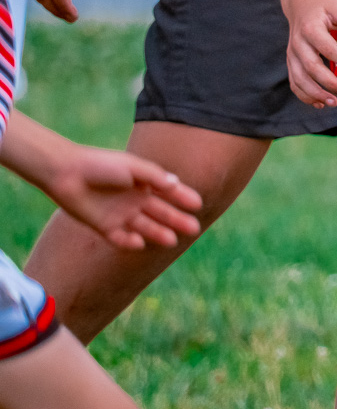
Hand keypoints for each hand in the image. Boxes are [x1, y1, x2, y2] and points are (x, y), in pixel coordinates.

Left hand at [45, 141, 204, 249]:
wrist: (66, 173)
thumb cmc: (102, 165)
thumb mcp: (133, 167)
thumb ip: (155, 177)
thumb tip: (176, 184)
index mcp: (144, 183)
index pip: (169, 192)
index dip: (184, 198)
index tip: (198, 204)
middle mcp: (135, 199)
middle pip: (161, 213)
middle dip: (177, 220)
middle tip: (194, 229)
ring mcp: (120, 214)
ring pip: (144, 227)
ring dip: (158, 234)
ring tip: (173, 241)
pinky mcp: (103, 226)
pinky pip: (120, 238)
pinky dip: (129, 242)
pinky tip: (140, 243)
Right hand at [285, 0, 336, 107]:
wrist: (299, 4)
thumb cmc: (323, 7)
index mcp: (310, 29)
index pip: (327, 48)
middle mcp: (297, 44)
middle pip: (311, 67)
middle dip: (329, 83)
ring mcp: (291, 54)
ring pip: (299, 79)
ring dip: (316, 94)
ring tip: (334, 103)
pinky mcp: (290, 62)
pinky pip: (294, 82)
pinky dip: (305, 95)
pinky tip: (320, 104)